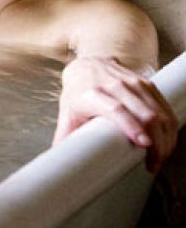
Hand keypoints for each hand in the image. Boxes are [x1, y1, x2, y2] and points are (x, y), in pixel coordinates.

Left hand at [54, 56, 177, 172]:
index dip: (132, 126)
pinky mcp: (146, 83)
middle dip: (155, 141)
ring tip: (161, 157)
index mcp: (91, 94)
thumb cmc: (76, 93)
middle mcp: (114, 86)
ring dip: (165, 136)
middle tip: (154, 163)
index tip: (143, 145)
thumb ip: (64, 138)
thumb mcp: (67, 113)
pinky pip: (164, 106)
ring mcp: (133, 83)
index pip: (116, 110)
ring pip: (158, 110)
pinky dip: (169, 125)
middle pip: (143, 113)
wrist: (86, 65)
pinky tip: (167, 141)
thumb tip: (59, 160)